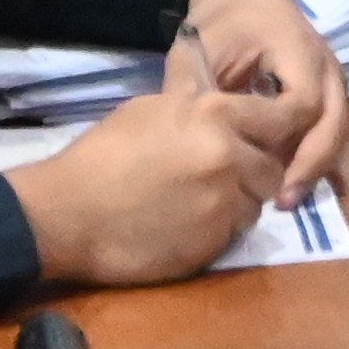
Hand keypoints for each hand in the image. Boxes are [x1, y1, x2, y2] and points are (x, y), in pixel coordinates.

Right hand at [15, 38, 286, 285]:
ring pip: (257, 202)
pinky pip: (236, 233)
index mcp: (214, 114)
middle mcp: (230, 155)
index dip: (278, 130)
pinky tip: (188, 225)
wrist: (68, 213)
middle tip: (229, 177)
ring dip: (239, 203)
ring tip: (201, 202)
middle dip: (257, 171)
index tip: (269, 138)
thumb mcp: (152, 110)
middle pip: (274, 166)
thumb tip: (222, 106)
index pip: (281, 118)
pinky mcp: (215, 242)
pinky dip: (220, 230)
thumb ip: (198, 109)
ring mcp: (225, 202)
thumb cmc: (102, 156)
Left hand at [186, 0, 348, 199]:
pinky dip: (315, 156)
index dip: (284, 136)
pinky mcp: (328, 92)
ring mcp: (333, 78)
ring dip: (315, 166)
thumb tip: (189, 148)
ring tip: (285, 201)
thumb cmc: (220, 23)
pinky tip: (292, 185)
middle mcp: (325, 64)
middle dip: (311, 164)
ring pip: (337, 130)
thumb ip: (194, 97)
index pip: (304, 101)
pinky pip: (331, 128)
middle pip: (335, 121)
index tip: (256, 162)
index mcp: (296, 46)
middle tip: (283, 201)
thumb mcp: (196, 52)